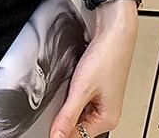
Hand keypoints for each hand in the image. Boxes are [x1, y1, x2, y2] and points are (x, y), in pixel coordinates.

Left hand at [49, 0, 138, 137]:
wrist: (114, 31)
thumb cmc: (106, 58)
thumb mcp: (81, 89)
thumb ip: (67, 115)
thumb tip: (56, 137)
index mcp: (107, 120)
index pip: (77, 136)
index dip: (59, 131)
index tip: (44, 125)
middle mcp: (106, 112)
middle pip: (77, 125)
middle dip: (63, 116)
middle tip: (51, 104)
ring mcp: (102, 99)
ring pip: (77, 110)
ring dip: (67, 103)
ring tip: (64, 89)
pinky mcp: (97, 86)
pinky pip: (80, 97)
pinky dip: (71, 92)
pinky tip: (68, 83)